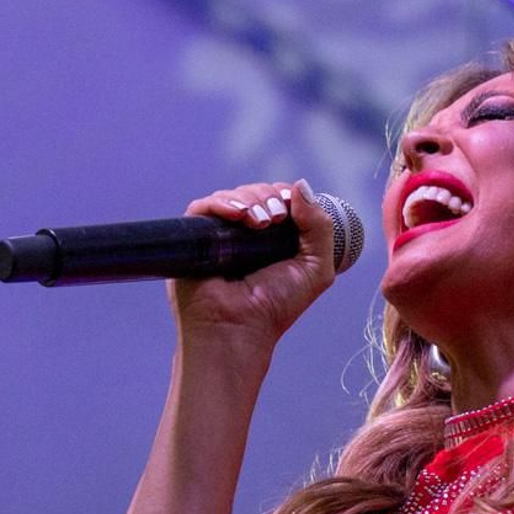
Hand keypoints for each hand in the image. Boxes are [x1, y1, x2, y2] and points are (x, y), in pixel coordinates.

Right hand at [169, 179, 336, 348]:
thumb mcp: (315, 268)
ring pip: (231, 196)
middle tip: (275, 220)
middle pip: (255, 192)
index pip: (277, 199)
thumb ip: (320, 227)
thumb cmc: (276, 306)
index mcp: (272, 239)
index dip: (285, 196)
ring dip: (250, 200)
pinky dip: (221, 203)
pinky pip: (203, 207)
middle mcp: (244, 234)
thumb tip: (301, 184)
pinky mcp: (194, 238)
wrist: (239, 328)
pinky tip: (238, 216)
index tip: (290, 211)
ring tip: (259, 223)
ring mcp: (218, 235)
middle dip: (268, 197)